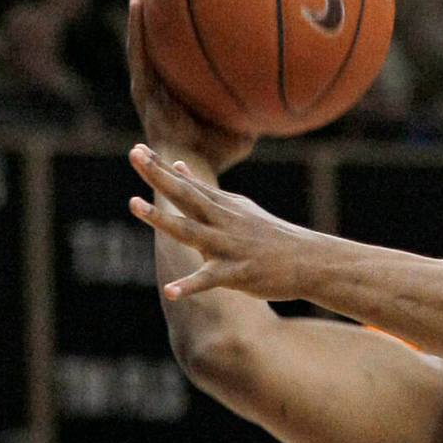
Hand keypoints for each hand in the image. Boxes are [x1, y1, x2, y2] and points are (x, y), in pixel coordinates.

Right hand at [126, 0, 253, 173]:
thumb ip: (255, 106)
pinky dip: (138, 28)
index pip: (179, 57)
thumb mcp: (243, 126)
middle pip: (160, 46)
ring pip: (144, 46)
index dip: (181, 33)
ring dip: (142, 17)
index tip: (189, 4)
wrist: (194, 171)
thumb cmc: (220, 154)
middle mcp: (164, 89)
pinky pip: (140, 54)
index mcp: (181, 93)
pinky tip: (138, 3)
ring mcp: (150, 90)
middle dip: (162, 17)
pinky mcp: (143, 93)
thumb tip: (286, 89)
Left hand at [130, 142, 318, 301]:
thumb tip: (177, 166)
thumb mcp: (238, 208)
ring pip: (190, 232)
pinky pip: (208, 280)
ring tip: (133, 205)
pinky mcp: (237, 274)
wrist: (308, 261)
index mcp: (222, 207)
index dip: (161, 167)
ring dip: (161, 219)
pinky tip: (171, 291)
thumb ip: (205, 191)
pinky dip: (189, 286)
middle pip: (185, 196)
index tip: (137, 151)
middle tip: (134, 156)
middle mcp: (222, 222)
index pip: (186, 184)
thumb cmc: (272, 236)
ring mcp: (228, 247)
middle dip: (158, 176)